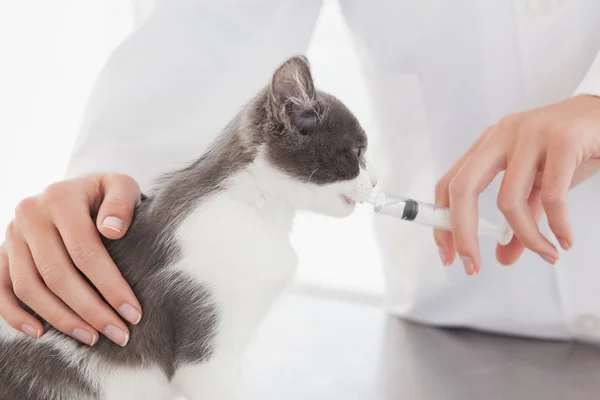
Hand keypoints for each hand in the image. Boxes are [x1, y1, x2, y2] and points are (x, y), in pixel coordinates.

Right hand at [0, 173, 141, 345]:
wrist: (78, 190)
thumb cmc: (106, 194)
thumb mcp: (121, 186)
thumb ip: (121, 203)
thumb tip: (112, 231)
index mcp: (60, 197)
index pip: (85, 251)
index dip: (110, 286)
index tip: (133, 313)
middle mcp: (30, 214)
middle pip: (57, 274)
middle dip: (91, 310)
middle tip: (118, 334)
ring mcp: (12, 235)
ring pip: (30, 287)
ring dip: (61, 319)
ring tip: (91, 337)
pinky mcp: (2, 252)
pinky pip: (1, 289)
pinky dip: (15, 315)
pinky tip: (41, 334)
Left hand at [434, 95, 599, 274]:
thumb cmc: (569, 149)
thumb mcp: (538, 186)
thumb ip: (519, 220)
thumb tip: (502, 257)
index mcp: (488, 145)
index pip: (448, 185)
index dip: (442, 224)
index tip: (448, 256)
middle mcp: (501, 135)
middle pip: (463, 188)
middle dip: (462, 233)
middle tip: (472, 266)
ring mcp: (529, 135)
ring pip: (509, 199)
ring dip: (527, 237)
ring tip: (546, 254)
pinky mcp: (562, 140)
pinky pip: (552, 196)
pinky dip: (558, 226)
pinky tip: (564, 241)